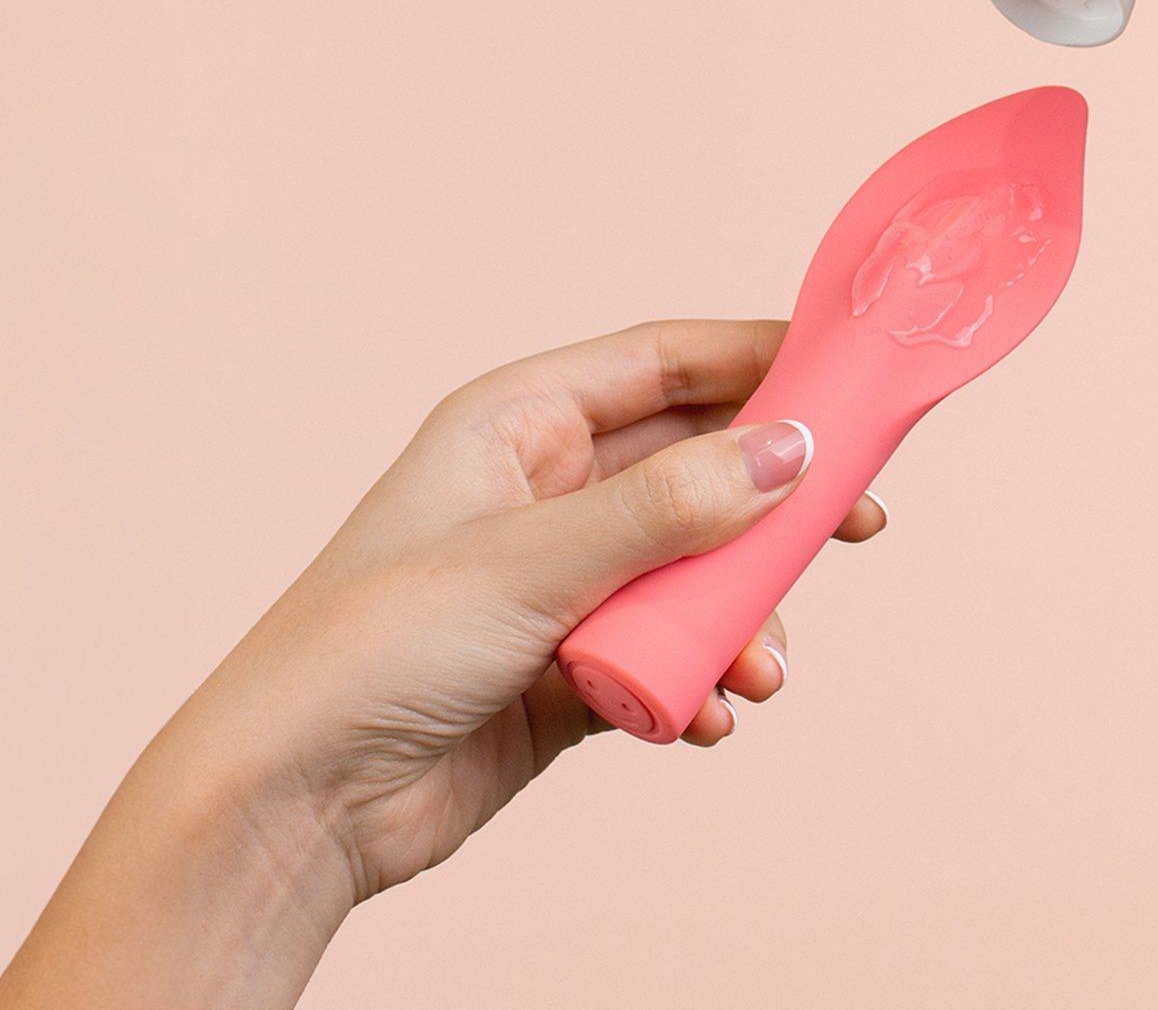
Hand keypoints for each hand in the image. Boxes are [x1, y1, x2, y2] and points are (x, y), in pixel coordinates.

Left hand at [149, 320, 883, 903]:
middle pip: (698, 466)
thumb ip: (668, 507)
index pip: (665, 363)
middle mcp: (548, 490)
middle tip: (857, 520)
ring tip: (764, 664)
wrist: (288, 809)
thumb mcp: (531, 561)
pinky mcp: (573, 665)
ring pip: (696, 567)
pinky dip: (701, 676)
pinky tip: (706, 714)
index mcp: (520, 423)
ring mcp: (564, 579)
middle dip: (775, 500)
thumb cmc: (370, 651)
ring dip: (743, 611)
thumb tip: (789, 453)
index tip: (848, 378)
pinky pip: (670, 650)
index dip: (759, 360)